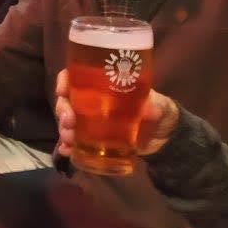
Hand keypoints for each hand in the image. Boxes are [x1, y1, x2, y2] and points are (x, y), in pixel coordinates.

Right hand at [53, 69, 180, 158]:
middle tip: (68, 121)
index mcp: (105, 86)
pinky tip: (65, 150)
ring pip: (68, 120)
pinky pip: (74, 141)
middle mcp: (93, 101)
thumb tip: (148, 108)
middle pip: (68, 100)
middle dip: (62, 109)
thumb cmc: (161, 114)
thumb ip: (157, 105)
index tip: (62, 91)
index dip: (65, 81)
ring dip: (63, 129)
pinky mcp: (93, 139)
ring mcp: (91, 121)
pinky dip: (66, 145)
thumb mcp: (162, 106)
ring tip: (69, 139)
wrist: (164, 140)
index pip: (78, 76)